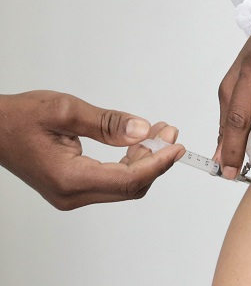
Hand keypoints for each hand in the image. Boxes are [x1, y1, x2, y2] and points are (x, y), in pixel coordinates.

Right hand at [0, 91, 184, 209]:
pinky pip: (112, 180)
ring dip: (145, 160)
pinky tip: (139, 142)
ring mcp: (71, 194)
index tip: (176, 146)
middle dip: (156, 159)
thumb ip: (108, 123)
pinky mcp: (72, 187)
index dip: (158, 163)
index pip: (129, 179)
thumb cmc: (20, 118)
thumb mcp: (66, 111)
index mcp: (69, 178)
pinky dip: (131, 163)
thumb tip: (141, 131)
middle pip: (130, 187)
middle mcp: (71, 193)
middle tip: (169, 132)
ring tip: (158, 132)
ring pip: (123, 185)